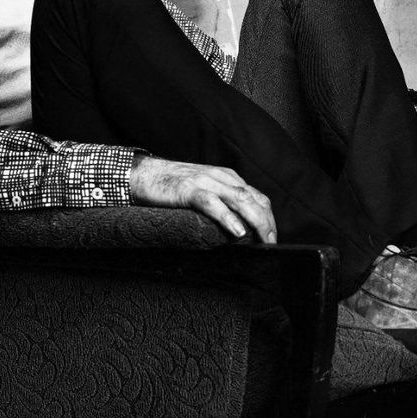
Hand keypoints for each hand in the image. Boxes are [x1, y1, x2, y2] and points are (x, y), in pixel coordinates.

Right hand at [129, 156, 276, 243]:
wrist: (144, 173)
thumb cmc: (172, 186)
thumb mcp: (204, 189)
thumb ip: (221, 199)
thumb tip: (239, 225)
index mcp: (226, 177)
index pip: (257, 196)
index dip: (268, 217)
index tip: (272, 237)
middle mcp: (220, 177)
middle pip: (253, 199)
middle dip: (267, 222)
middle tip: (272, 243)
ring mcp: (205, 181)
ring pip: (240, 200)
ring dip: (256, 222)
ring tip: (263, 240)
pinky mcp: (189, 190)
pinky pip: (213, 204)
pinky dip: (228, 218)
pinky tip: (238, 232)